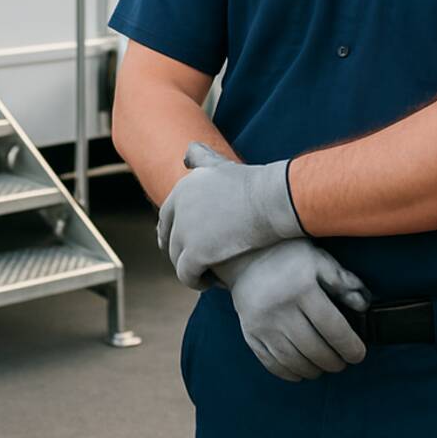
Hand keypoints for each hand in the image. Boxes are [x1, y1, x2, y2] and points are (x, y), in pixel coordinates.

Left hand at [157, 141, 304, 289]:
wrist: (270, 200)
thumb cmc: (254, 184)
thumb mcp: (220, 165)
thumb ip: (201, 158)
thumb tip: (186, 155)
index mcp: (182, 188)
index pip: (166, 216)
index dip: (172, 233)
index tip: (186, 246)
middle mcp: (178, 208)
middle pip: (169, 240)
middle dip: (180, 253)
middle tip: (198, 264)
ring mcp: (184, 231)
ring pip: (178, 260)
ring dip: (191, 269)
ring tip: (209, 274)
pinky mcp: (195, 254)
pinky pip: (186, 276)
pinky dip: (197, 281)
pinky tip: (213, 283)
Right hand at [217, 240, 372, 381]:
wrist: (244, 255)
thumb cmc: (288, 256)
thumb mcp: (318, 260)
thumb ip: (343, 281)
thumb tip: (362, 306)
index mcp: (302, 288)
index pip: (334, 329)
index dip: (351, 347)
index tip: (358, 354)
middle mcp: (280, 308)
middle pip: (315, 350)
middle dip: (334, 362)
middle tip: (342, 361)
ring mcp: (262, 323)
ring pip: (294, 361)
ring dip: (314, 370)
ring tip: (323, 365)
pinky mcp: (249, 332)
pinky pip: (272, 363)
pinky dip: (289, 373)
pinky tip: (300, 370)